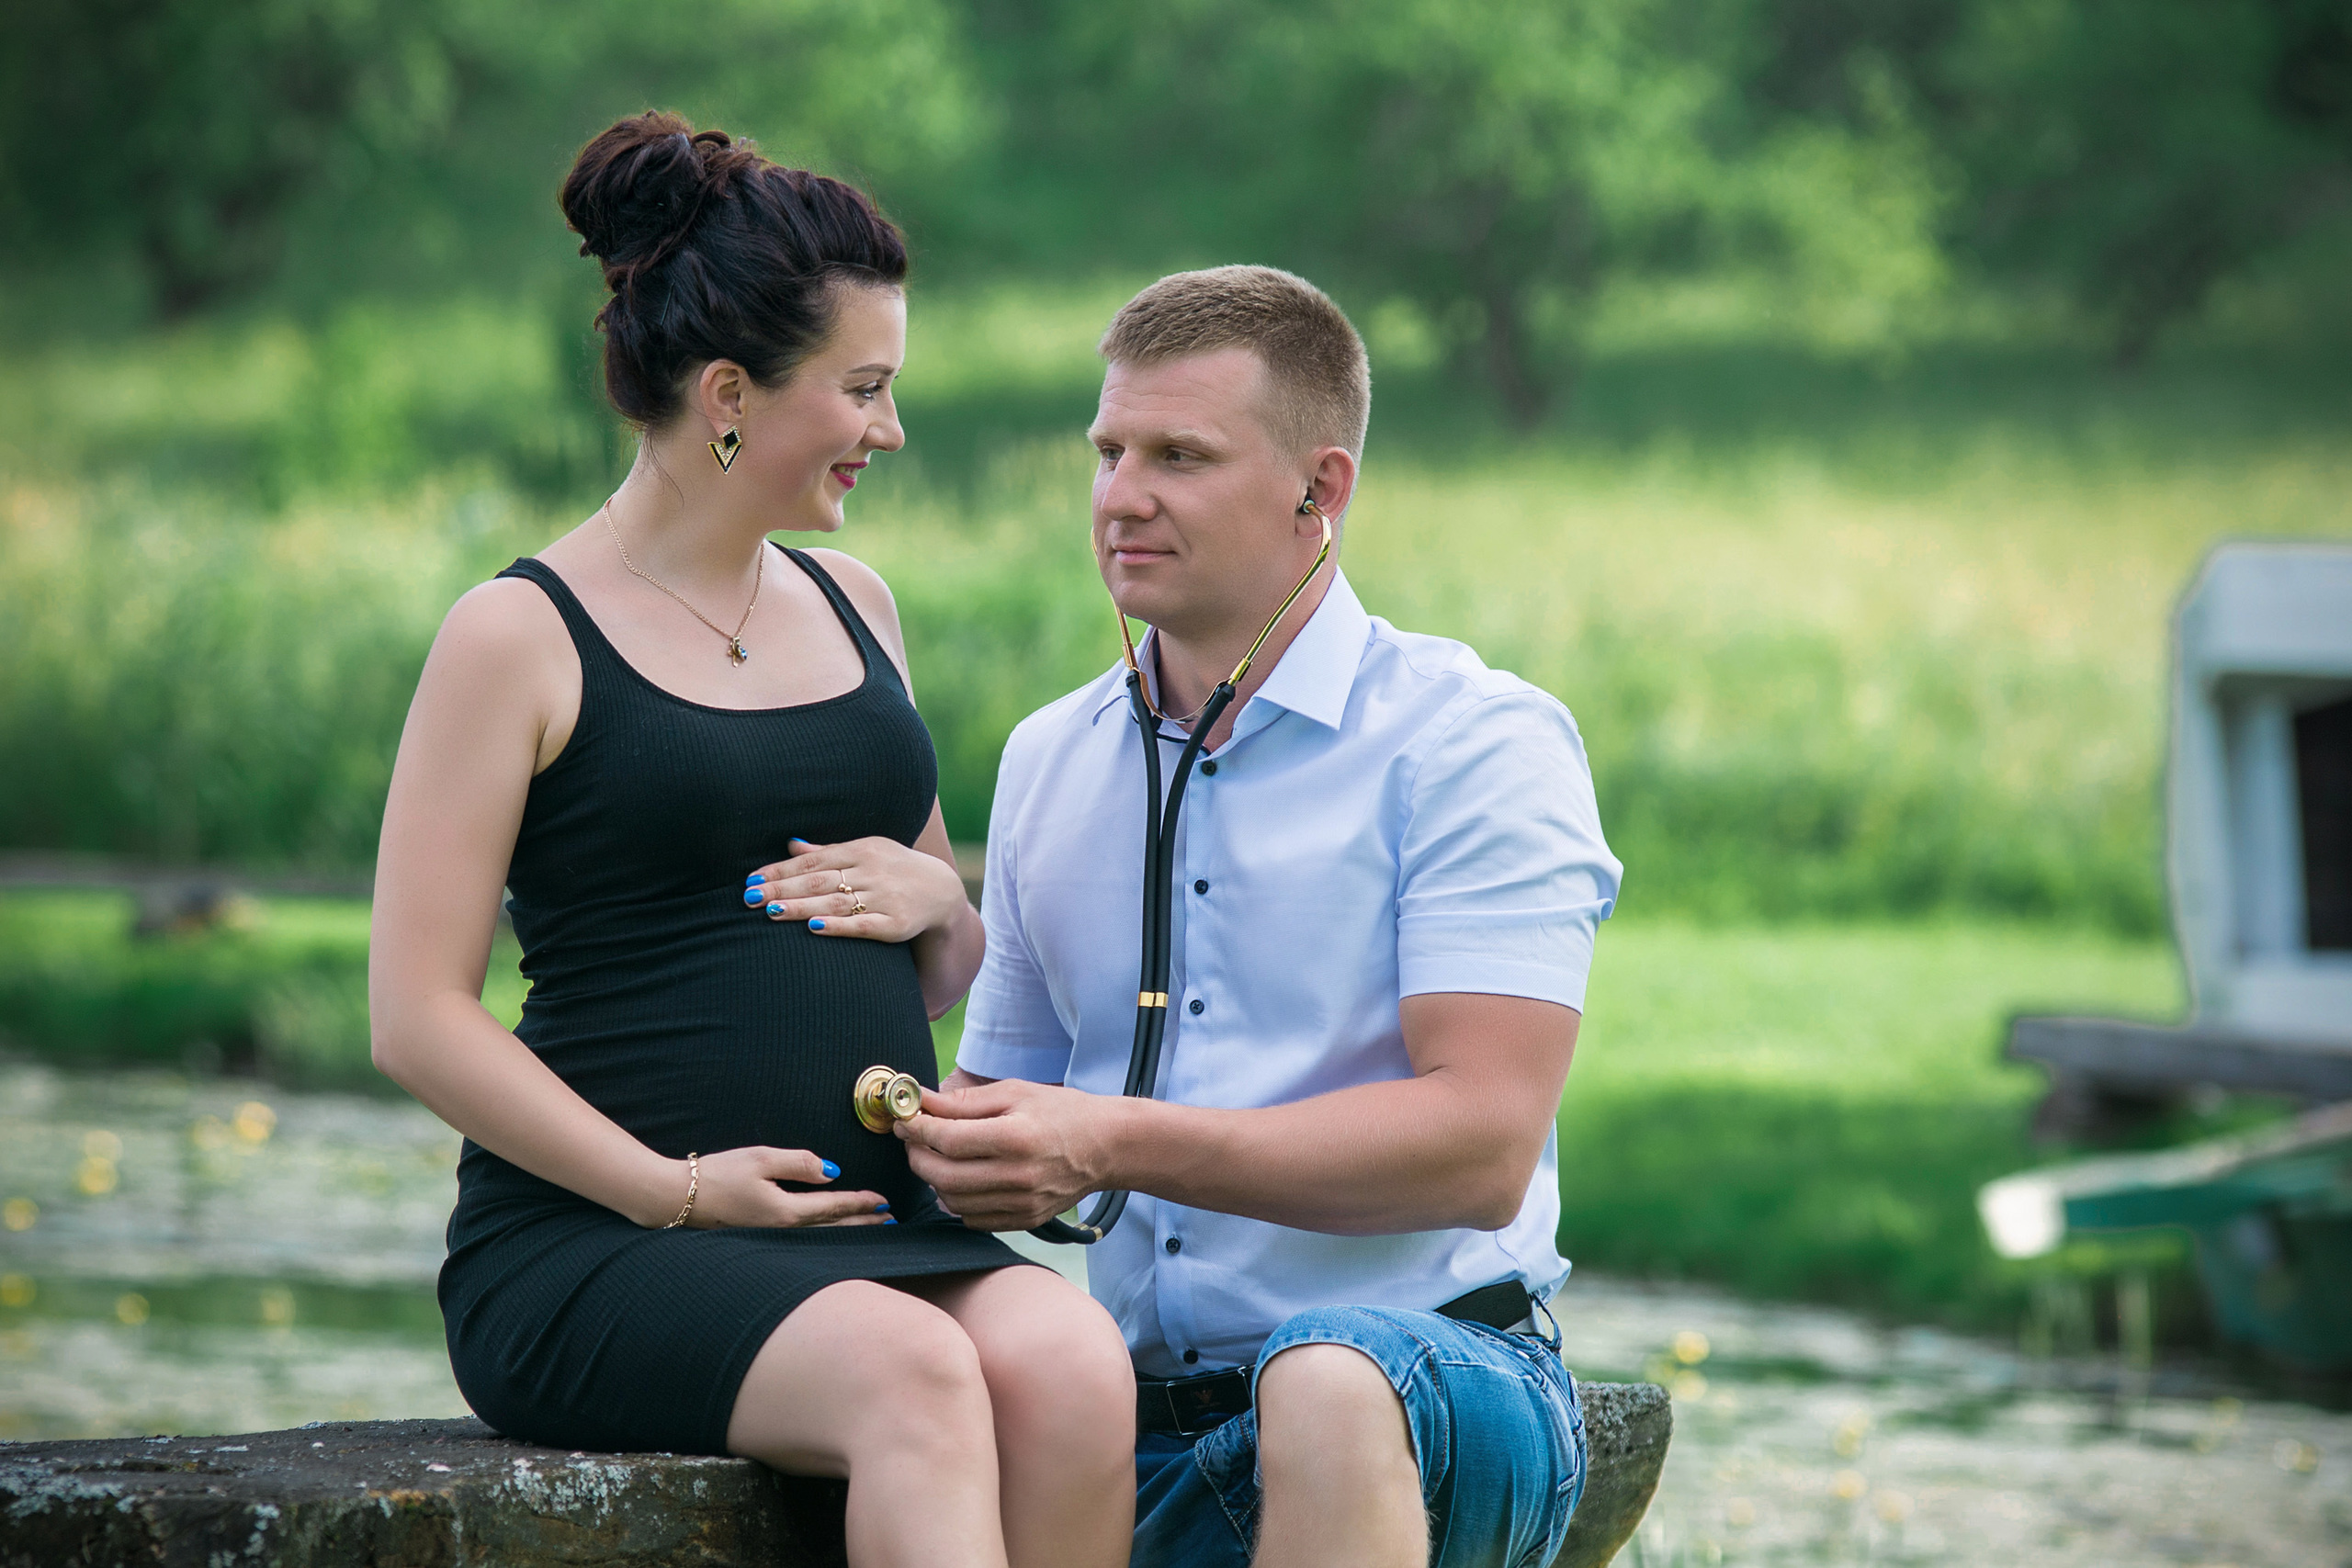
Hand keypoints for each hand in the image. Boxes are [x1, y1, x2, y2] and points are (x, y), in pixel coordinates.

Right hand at [668, 1146, 891, 1229]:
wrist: (677, 1199)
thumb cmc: (718, 1175)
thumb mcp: (760, 1158)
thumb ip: (799, 1163)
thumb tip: (831, 1171)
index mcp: (786, 1212)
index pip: (834, 1207)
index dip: (861, 1203)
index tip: (884, 1202)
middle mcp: (783, 1232)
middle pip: (832, 1229)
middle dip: (862, 1224)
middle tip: (890, 1221)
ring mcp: (771, 1239)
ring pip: (819, 1237)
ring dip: (846, 1231)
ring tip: (868, 1228)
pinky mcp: (761, 1238)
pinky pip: (803, 1239)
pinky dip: (824, 1234)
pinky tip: (828, 1231)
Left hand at [745, 836, 967, 943]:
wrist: (942, 890)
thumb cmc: (894, 868)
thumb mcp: (866, 851)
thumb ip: (829, 851)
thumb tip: (790, 844)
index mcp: (861, 850)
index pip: (813, 860)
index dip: (780, 870)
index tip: (751, 880)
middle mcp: (871, 871)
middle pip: (819, 880)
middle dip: (782, 889)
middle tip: (749, 898)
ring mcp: (885, 897)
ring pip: (836, 902)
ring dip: (802, 907)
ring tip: (771, 911)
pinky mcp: (897, 924)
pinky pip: (864, 926)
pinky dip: (838, 926)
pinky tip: (814, 928)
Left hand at [895, 1080, 1118, 1230]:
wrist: (1107, 1146)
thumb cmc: (1061, 1112)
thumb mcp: (1015, 1092)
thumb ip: (965, 1101)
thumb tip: (921, 1101)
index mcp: (1015, 1137)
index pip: (948, 1139)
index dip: (917, 1129)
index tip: (904, 1120)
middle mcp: (1018, 1176)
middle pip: (943, 1175)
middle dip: (917, 1156)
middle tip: (913, 1139)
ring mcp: (1021, 1203)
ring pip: (953, 1201)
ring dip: (934, 1179)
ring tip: (937, 1157)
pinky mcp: (1025, 1221)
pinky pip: (973, 1219)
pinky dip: (958, 1201)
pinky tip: (962, 1178)